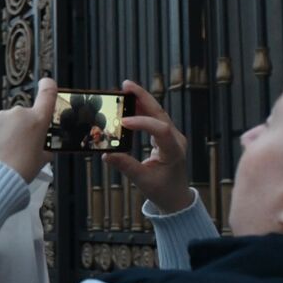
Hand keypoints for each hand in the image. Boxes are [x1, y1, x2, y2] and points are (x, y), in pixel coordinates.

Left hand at [0, 78, 57, 181]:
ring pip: (4, 122)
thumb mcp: (41, 160)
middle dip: (20, 128)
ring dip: (4, 133)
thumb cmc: (21, 169)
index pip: (47, 94)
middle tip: (18, 148)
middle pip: (21, 117)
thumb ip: (44, 150)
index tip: (46, 83)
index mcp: (37, 120)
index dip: (48, 86)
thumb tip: (44, 150)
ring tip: (3, 153)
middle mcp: (18, 113)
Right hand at [102, 80, 191, 212]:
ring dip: (141, 100)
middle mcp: (176, 139)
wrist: (176, 197)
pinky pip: (154, 119)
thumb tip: (106, 153)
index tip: (123, 122)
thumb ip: (125, 166)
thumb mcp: (142, 180)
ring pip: (157, 113)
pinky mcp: (166, 137)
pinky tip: (129, 104)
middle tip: (126, 84)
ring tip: (125, 89)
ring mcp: (172, 137)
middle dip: (143, 97)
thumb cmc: (162, 191)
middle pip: (160, 113)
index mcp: (174, 151)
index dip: (142, 122)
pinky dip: (141, 110)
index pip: (161, 129)